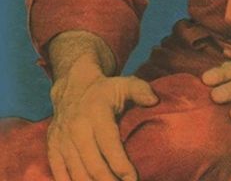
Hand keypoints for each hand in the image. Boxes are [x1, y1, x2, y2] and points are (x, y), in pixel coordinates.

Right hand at [47, 66, 157, 180]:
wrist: (73, 88)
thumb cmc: (106, 90)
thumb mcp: (125, 84)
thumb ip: (141, 90)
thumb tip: (154, 101)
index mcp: (96, 113)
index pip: (109, 145)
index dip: (121, 165)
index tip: (133, 179)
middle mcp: (77, 128)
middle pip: (93, 165)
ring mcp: (62, 140)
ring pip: (77, 174)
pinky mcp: (52, 148)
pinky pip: (60, 174)